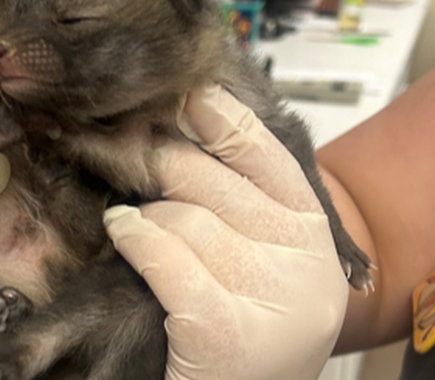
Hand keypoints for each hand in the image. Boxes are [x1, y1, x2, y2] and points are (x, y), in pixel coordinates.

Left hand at [103, 84, 349, 379]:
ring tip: (130, 224)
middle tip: (121, 147)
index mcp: (313, 239)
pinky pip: (165, 257)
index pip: (268, 155)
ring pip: (181, 218)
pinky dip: (135, 241)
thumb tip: (191, 124)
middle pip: (211, 180)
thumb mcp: (265, 268)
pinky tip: (122, 233)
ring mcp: (269, 298)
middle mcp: (302, 264)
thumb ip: (244, 211)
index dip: (222, 118)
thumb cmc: (243, 340)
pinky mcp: (227, 332)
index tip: (187, 95)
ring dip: (143, 217)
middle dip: (158, 162)